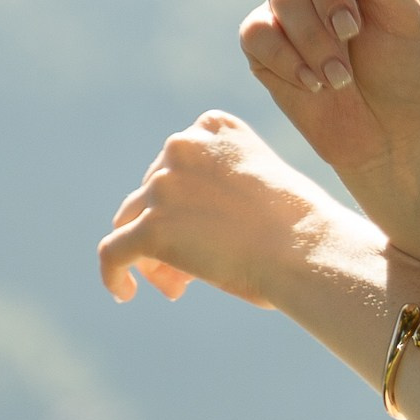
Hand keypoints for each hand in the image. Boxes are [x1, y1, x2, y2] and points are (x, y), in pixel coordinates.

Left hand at [99, 112, 337, 310]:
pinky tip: (124, 293)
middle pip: (152, 194)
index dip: (183, 200)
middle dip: (168, 230)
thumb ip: (216, 192)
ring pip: (131, 223)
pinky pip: (112, 253)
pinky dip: (112, 273)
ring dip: (153, 254)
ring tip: (177, 287)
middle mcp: (182, 146)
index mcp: (214, 127)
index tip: (203, 229)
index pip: (177, 162)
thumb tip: (175, 236)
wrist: (307, 249)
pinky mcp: (150, 228)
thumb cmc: (301, 228)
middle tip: (191, 272)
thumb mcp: (260, 187)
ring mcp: (162, 186)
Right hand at [240, 0, 419, 200]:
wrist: (388, 134)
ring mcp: (287, 11)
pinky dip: (288, 59)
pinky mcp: (264, 46)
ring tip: (341, 76)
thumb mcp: (401, 12)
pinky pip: (258, 34)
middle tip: (354, 32)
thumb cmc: (404, 68)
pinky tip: (314, 83)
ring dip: (316, 39)